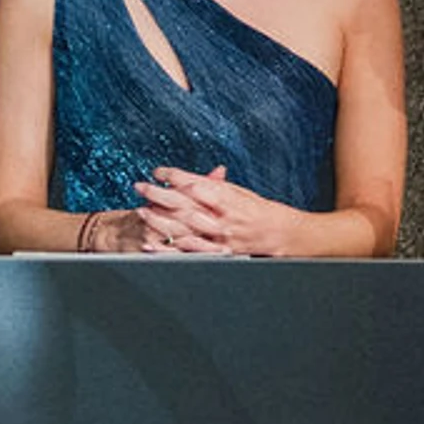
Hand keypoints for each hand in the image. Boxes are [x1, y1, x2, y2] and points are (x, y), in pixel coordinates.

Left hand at [136, 162, 300, 256]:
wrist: (283, 234)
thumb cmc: (262, 210)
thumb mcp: (240, 193)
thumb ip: (217, 186)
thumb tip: (195, 178)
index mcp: (227, 197)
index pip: (194, 183)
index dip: (173, 176)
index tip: (158, 171)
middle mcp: (222, 216)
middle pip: (183, 203)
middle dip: (158, 194)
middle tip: (140, 187)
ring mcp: (220, 236)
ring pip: (184, 227)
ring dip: (159, 220)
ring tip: (141, 212)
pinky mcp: (219, 252)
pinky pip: (190, 251)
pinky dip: (169, 249)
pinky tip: (152, 244)